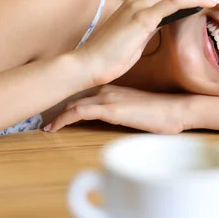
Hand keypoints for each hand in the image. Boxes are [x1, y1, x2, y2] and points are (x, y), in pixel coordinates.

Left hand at [44, 85, 190, 133]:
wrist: (177, 110)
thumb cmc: (163, 113)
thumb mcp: (138, 111)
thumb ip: (124, 113)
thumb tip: (118, 121)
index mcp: (112, 89)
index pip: (82, 94)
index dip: (66, 103)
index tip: (54, 113)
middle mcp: (106, 90)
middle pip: (73, 97)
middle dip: (56, 108)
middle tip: (42, 119)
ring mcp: (107, 98)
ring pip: (72, 103)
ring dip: (56, 114)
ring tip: (44, 125)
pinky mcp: (110, 109)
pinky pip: (79, 112)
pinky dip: (63, 119)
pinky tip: (53, 128)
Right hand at [74, 0, 218, 85]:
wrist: (87, 64)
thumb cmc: (108, 57)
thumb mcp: (134, 39)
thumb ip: (147, 28)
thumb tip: (160, 25)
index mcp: (136, 4)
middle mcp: (139, 0)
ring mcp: (140, 7)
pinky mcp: (142, 18)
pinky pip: (174, 2)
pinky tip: (210, 0)